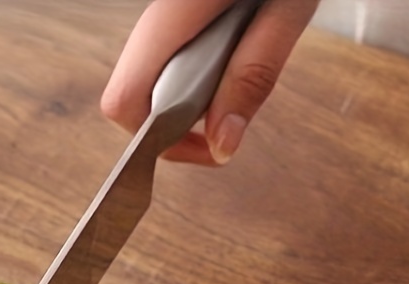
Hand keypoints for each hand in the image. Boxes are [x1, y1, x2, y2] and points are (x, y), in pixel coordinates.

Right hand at [101, 0, 319, 164]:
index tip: (205, 146)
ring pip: (150, 83)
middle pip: (132, 99)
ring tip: (238, 81)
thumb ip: (252, 79)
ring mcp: (164, 15)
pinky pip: (169, 62)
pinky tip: (231, 60)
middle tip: (229, 123)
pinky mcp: (179, 14)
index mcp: (174, 16)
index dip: (156, 141)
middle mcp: (157, 18)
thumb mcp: (286, 11)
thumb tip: (222, 145)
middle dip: (176, 129)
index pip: (123, 103)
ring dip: (189, 105)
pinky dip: (195, 80)